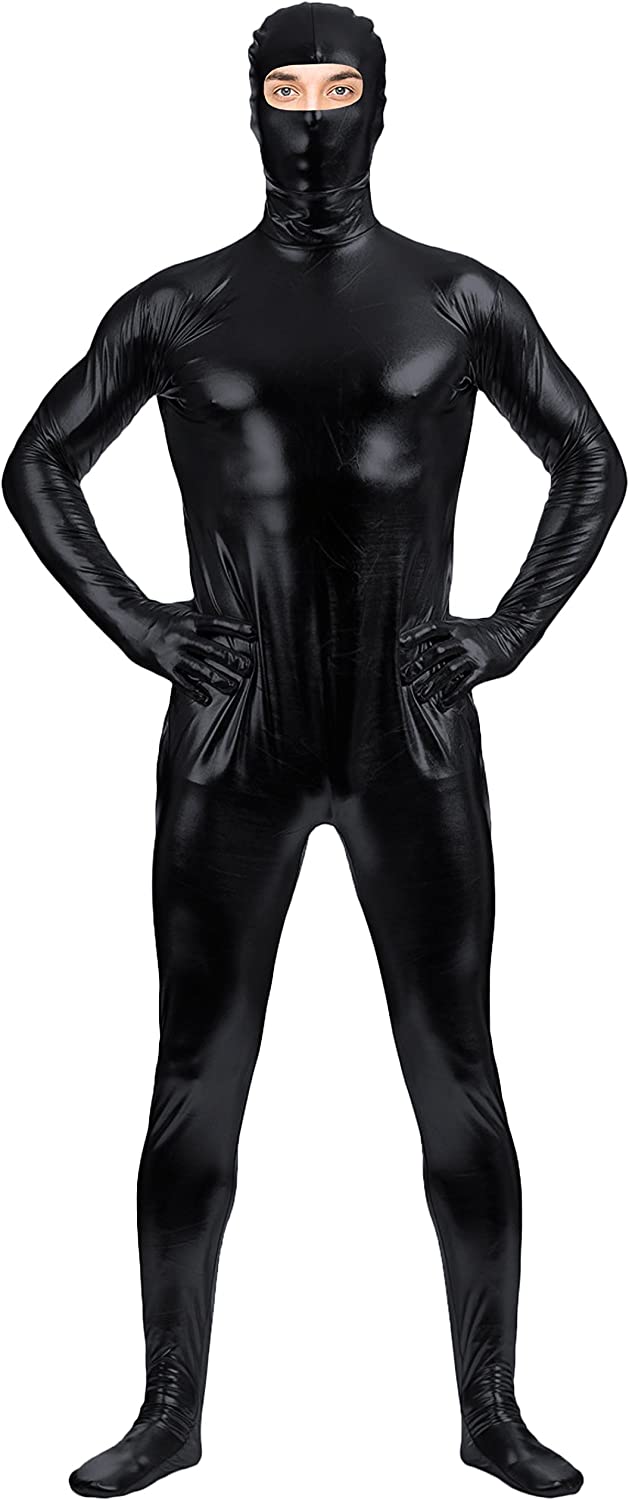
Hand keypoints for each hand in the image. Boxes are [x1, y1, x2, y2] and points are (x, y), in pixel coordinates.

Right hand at [128, 598, 256, 706]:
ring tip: (233, 686)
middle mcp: (182, 636)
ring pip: (200, 669)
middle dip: (231, 659)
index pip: (217, 622)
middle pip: (212, 649)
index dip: (235, 627)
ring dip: (218, 678)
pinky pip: (183, 682)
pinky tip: (207, 698)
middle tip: (248, 667)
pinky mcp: (164, 668)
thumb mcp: (181, 608)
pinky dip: (195, 691)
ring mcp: (173, 653)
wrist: (128, 621)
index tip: (253, 633)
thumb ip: (202, 611)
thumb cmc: (159, 615)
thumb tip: (225, 604)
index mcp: (189, 619)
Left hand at [398, 612, 530, 708]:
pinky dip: (454, 693)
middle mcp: (463, 639)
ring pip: (449, 670)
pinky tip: (444, 702)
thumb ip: (442, 631)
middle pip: (437, 651)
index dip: (415, 635)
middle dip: (420, 665)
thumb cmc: (481, 632)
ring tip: (422, 695)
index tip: (400, 644)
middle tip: (405, 677)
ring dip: (433, 684)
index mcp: (455, 627)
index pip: (431, 629)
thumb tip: (416, 638)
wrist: (512, 634)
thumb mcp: (462, 625)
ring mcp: (473, 654)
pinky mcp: (483, 669)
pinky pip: (466, 683)